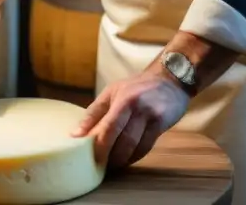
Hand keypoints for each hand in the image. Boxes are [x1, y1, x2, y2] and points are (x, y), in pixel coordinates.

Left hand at [72, 70, 189, 169]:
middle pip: (120, 138)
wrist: (170, 80)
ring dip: (120, 159)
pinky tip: (126, 159)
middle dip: (107, 154)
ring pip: (133, 145)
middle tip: (96, 164)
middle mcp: (137, 106)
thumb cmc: (136, 87)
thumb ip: (94, 112)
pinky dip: (133, 157)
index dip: (95, 143)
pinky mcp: (162, 125)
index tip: (83, 155)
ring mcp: (151, 116)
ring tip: (110, 164)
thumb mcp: (112, 92)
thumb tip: (75, 134)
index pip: (107, 125)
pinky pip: (145, 147)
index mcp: (122, 98)